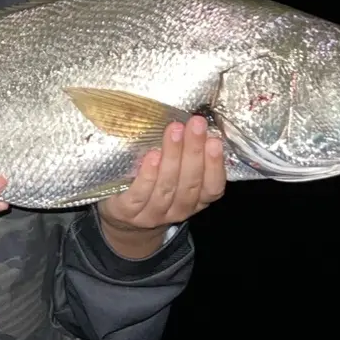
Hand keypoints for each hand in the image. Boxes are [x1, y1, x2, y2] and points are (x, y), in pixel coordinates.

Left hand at [96, 115, 225, 258]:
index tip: (214, 140)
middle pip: (190, 183)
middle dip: (194, 151)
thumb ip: (187, 156)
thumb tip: (196, 122)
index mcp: (196, 200)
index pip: (213, 188)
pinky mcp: (128, 211)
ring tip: (175, 130)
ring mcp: (153, 214)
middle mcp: (178, 210)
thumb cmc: (155, 185)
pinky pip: (139, 195)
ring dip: (173, 157)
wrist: (123, 217)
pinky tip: (152, 156)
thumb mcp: (176, 175)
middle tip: (195, 124)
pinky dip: (148, 175)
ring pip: (167, 187)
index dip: (215, 166)